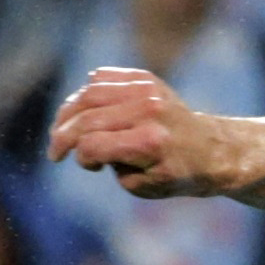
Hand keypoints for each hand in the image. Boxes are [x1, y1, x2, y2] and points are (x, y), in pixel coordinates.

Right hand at [49, 69, 230, 200]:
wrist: (210, 150)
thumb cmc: (174, 174)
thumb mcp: (141, 185)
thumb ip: (109, 163)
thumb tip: (83, 139)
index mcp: (149, 142)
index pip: (92, 145)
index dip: (80, 158)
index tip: (84, 165)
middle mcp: (147, 111)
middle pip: (86, 118)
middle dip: (63, 136)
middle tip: (55, 151)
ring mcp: (147, 90)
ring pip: (89, 94)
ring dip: (69, 113)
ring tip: (62, 130)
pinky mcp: (145, 78)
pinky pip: (102, 78)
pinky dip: (87, 93)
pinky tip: (84, 110)